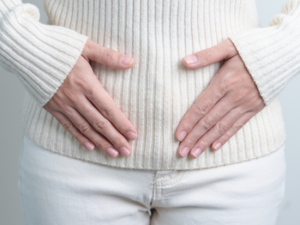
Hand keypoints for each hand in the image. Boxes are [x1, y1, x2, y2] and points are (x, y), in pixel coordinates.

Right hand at [43, 39, 137, 157]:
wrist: (27, 51)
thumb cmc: (58, 47)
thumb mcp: (86, 46)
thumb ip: (108, 56)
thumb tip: (130, 61)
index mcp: (86, 84)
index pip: (108, 108)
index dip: (122, 123)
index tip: (133, 136)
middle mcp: (76, 98)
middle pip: (99, 122)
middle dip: (115, 138)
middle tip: (127, 151)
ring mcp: (63, 105)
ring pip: (85, 128)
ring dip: (100, 142)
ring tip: (113, 153)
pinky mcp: (53, 108)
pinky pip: (68, 126)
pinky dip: (80, 137)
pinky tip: (90, 147)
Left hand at [176, 39, 264, 158]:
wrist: (284, 52)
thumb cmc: (254, 47)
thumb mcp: (229, 46)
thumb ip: (206, 55)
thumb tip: (184, 61)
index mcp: (225, 81)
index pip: (202, 107)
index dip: (189, 122)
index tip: (178, 136)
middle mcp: (234, 96)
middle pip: (209, 121)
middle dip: (193, 138)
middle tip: (181, 152)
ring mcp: (246, 104)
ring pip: (222, 127)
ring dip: (206, 142)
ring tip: (194, 154)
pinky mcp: (255, 108)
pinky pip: (238, 126)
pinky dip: (225, 137)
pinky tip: (214, 147)